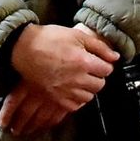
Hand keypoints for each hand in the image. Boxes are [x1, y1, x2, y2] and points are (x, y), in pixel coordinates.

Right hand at [0, 24, 117, 135]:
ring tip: (80, 79)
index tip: (98, 61)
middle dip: (97, 77)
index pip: (107, 70)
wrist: (24, 49)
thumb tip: (115, 57)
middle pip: (100, 85)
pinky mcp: (56, 99)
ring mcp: (66, 91)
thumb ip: (99, 47)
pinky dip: (77, 98)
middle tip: (89, 69)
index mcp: (84, 62)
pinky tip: (72, 89)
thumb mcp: (76, 35)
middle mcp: (77, 79)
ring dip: (88, 88)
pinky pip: (75, 105)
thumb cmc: (49, 39)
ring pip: (89, 96)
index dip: (104, 64)